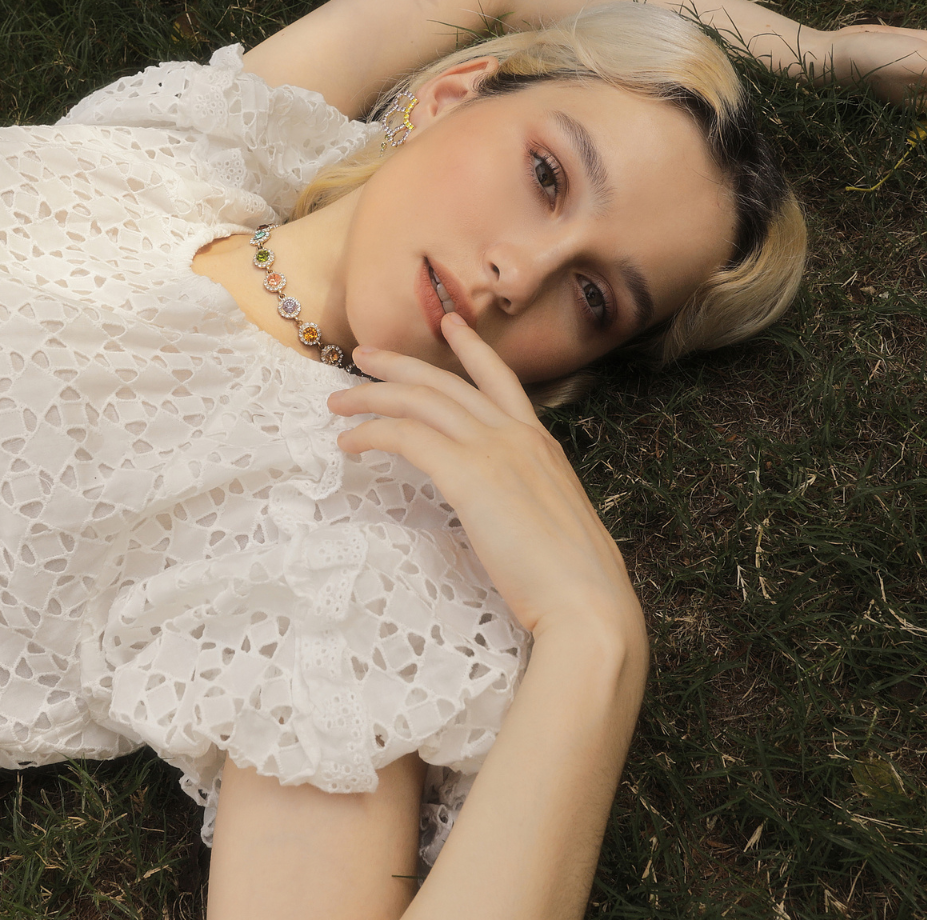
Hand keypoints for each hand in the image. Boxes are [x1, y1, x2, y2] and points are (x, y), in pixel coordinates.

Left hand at [326, 314, 641, 636]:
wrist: (587, 602)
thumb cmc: (573, 582)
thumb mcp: (554, 522)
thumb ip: (528, 500)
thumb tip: (507, 509)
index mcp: (542, 445)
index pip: (501, 380)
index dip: (472, 349)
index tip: (450, 324)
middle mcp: (518, 436)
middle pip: (448, 383)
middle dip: (401, 365)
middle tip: (365, 354)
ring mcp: (495, 451)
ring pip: (421, 402)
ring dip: (373, 396)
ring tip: (339, 402)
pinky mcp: (469, 475)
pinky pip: (407, 437)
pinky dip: (372, 433)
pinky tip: (350, 444)